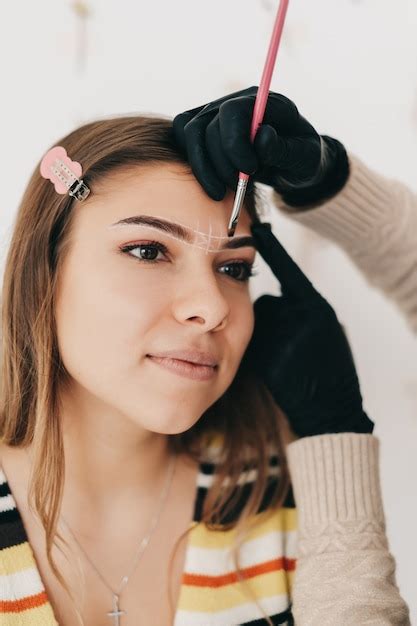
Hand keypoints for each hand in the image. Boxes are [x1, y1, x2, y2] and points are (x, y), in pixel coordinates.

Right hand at [172, 86, 349, 206]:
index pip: (234, 111)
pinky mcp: (202, 128)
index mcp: (265, 102)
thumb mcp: (305, 158)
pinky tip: (211, 182)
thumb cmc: (302, 160)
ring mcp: (215, 113)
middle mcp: (235, 101)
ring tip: (223, 191)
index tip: (249, 171)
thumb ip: (285, 149)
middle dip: (222, 164)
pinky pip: (182, 138)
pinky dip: (193, 163)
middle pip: (208, 126)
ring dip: (204, 168)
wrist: (291, 166)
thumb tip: (262, 137)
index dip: (234, 144)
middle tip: (240, 187)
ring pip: (190, 133)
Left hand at [242, 222, 373, 437]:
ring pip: (261, 323)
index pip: (290, 271)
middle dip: (274, 318)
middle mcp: (301, 317)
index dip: (273, 250)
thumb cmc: (327, 368)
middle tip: (293, 344)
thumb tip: (273, 296)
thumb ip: (300, 309)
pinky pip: (256, 342)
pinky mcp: (270, 356)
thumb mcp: (325, 329)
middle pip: (270, 302)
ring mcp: (284, 336)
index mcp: (317, 307)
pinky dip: (263, 351)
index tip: (258, 230)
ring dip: (267, 334)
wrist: (330, 408)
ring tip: (288, 358)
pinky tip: (281, 368)